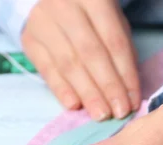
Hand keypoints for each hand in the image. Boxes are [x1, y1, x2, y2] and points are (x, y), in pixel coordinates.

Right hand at [21, 0, 139, 120]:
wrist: (48, 0)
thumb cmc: (88, 14)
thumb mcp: (110, 20)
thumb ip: (120, 49)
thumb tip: (128, 89)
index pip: (114, 42)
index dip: (125, 75)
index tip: (133, 100)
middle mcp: (66, 8)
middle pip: (91, 54)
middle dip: (108, 87)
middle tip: (118, 112)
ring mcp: (44, 22)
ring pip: (69, 64)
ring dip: (87, 93)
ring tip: (101, 114)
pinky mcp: (29, 39)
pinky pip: (47, 69)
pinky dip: (62, 90)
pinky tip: (74, 106)